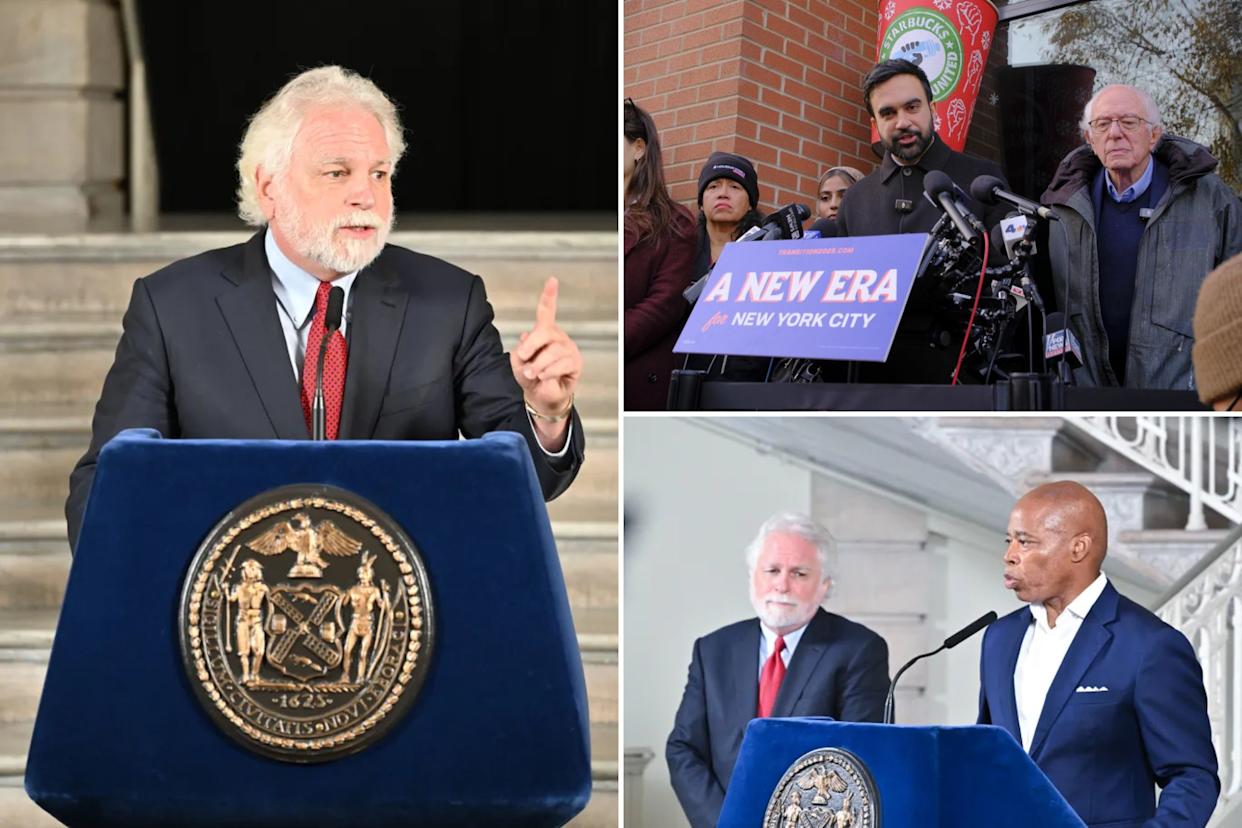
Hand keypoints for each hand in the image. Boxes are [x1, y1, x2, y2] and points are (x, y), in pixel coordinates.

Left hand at [511, 277, 580, 418]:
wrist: (541, 396)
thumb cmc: (530, 376)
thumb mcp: (518, 363)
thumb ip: (520, 351)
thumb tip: (527, 338)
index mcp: (544, 332)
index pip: (547, 311)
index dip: (549, 296)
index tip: (553, 280)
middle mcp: (558, 337)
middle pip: (545, 331)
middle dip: (531, 345)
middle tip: (522, 357)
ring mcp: (568, 349)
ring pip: (552, 351)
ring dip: (538, 365)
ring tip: (532, 373)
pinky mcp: (575, 363)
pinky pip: (561, 364)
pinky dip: (548, 372)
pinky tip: (543, 376)